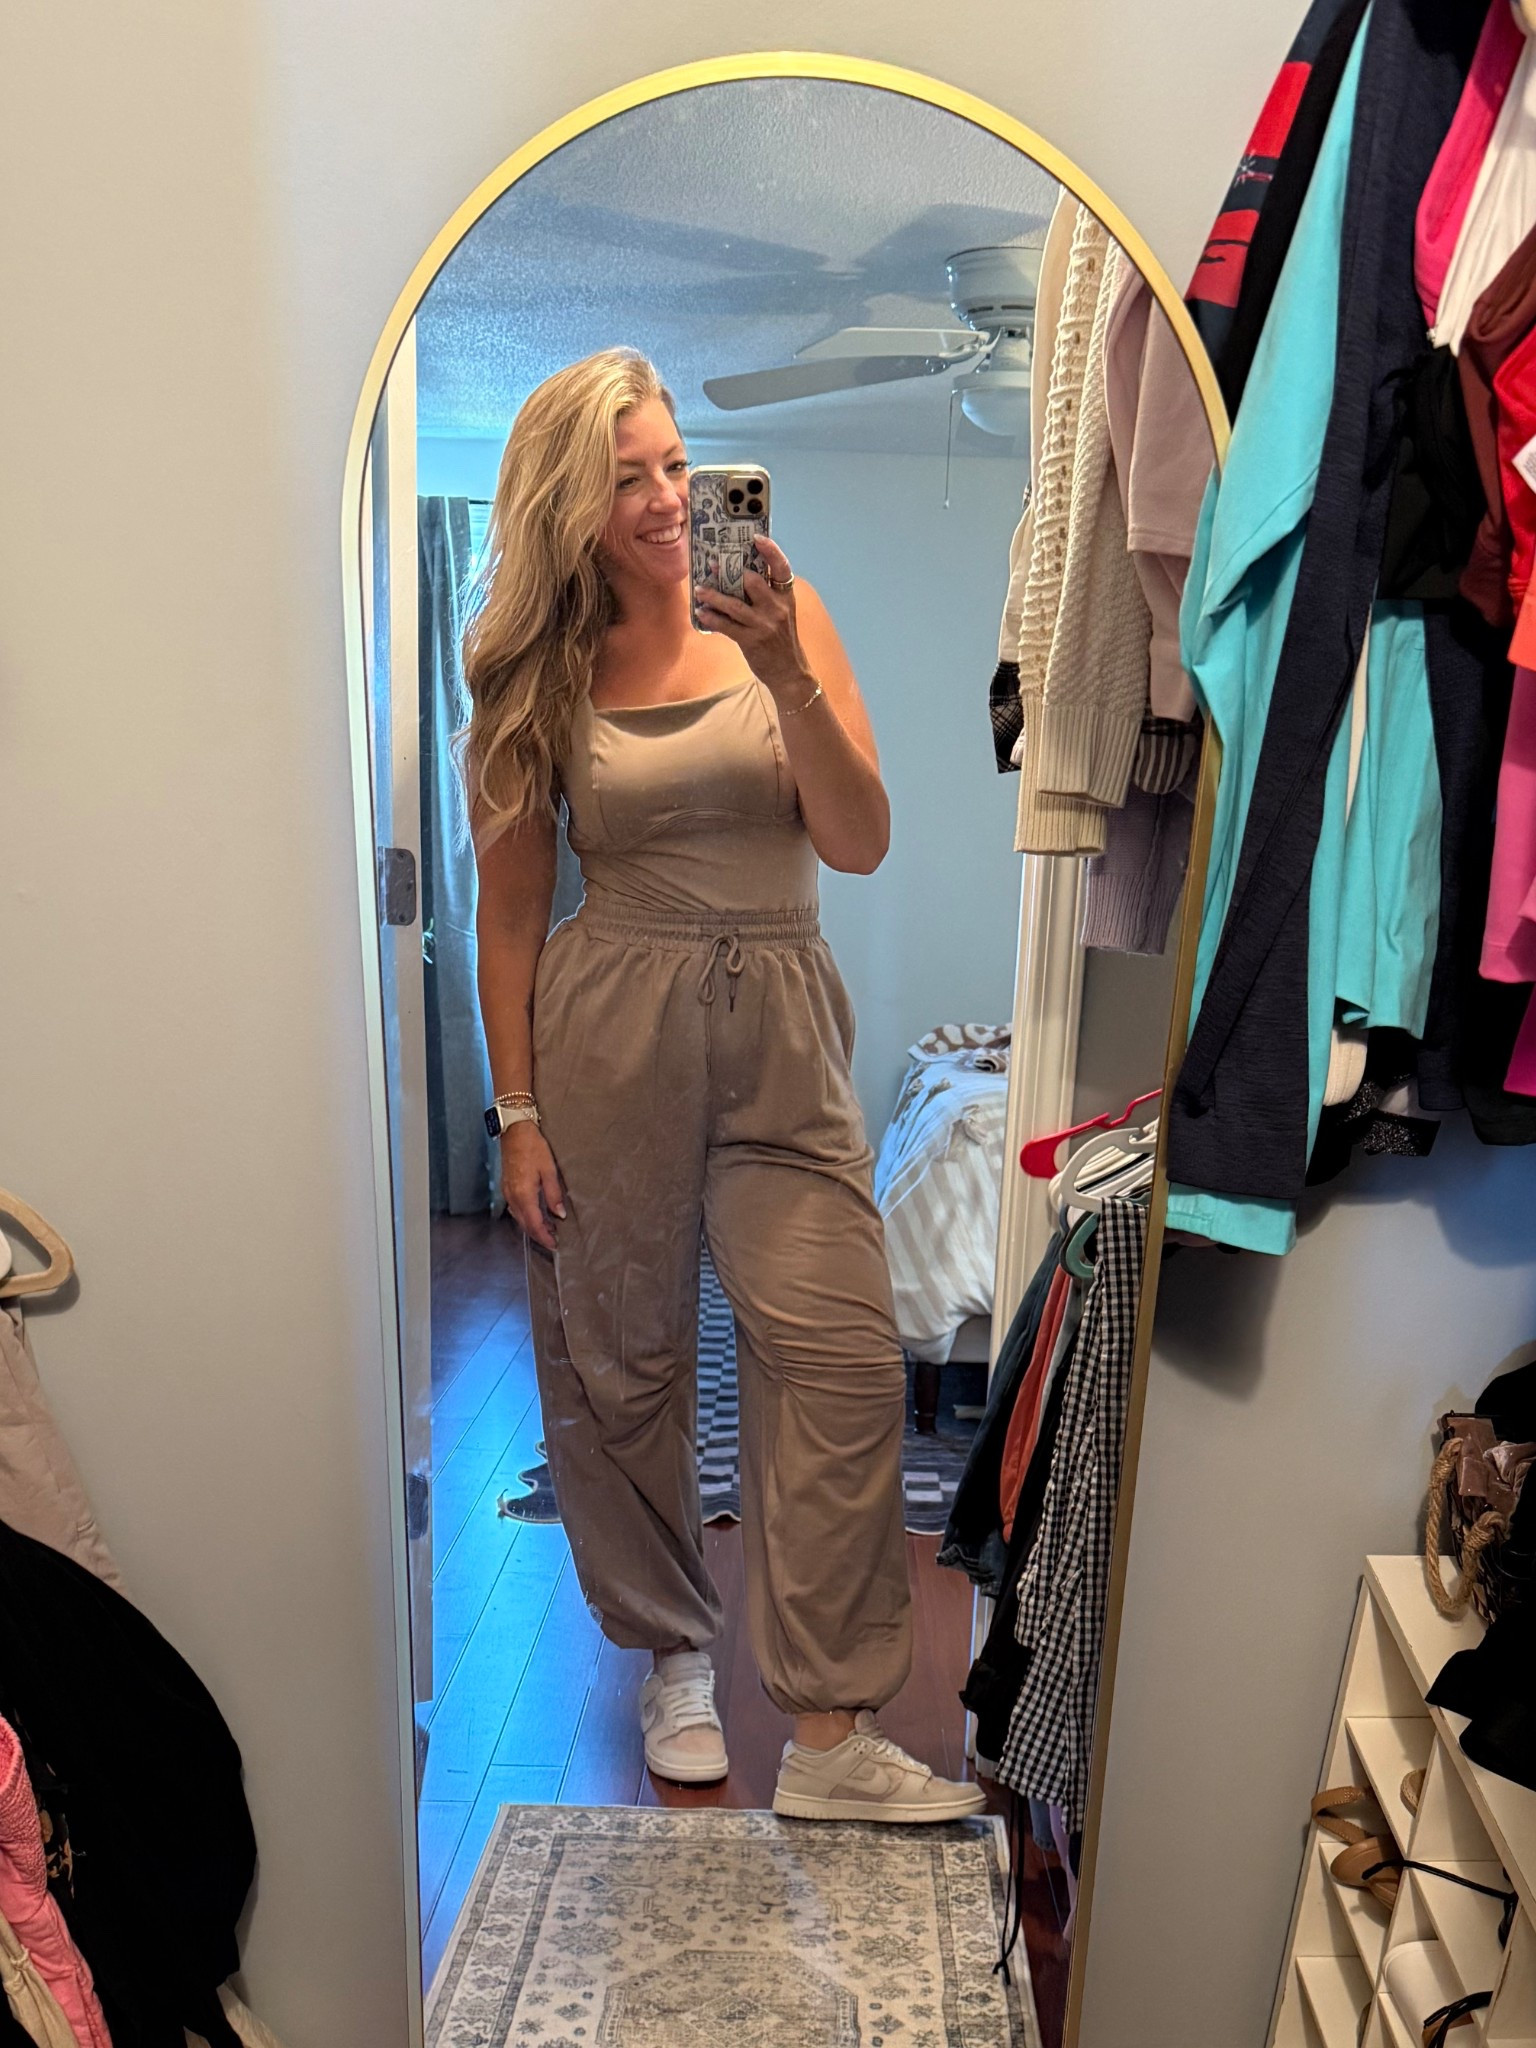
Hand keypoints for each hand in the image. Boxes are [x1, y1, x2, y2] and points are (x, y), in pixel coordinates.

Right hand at [500, 1122, 565, 1251]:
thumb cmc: (533, 1148)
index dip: (545, 1237)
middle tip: (553, 1240)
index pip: (534, 1224)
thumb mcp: (549, 1170)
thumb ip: (554, 1194)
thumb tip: (559, 1214)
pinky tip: (535, 1214)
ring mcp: (507, 1193)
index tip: (554, 1245)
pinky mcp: (506, 1188)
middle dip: (539, 1235)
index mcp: (524, 1194)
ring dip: (532, 1226)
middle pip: (525, 1225)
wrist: (514, 1132)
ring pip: (519, 1218)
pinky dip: (525, 1216)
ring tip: (548, 1229)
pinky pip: (515, 1209)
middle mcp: (512, 1197)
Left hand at [693, 535, 808, 696]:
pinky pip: (726, 626)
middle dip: (730, 572)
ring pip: (734, 604)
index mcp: (785, 597)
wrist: (789, 671)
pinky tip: (702, 613)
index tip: (756, 538)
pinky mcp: (751, 640)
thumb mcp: (781, 613)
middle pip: (752, 581)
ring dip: (713, 595)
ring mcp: (764, 625)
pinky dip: (712, 618)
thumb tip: (739, 576)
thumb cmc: (781, 639)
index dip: (771, 550)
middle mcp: (776, 608)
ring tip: (699, 589)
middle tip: (713, 565)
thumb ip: (766, 595)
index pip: (781, 567)